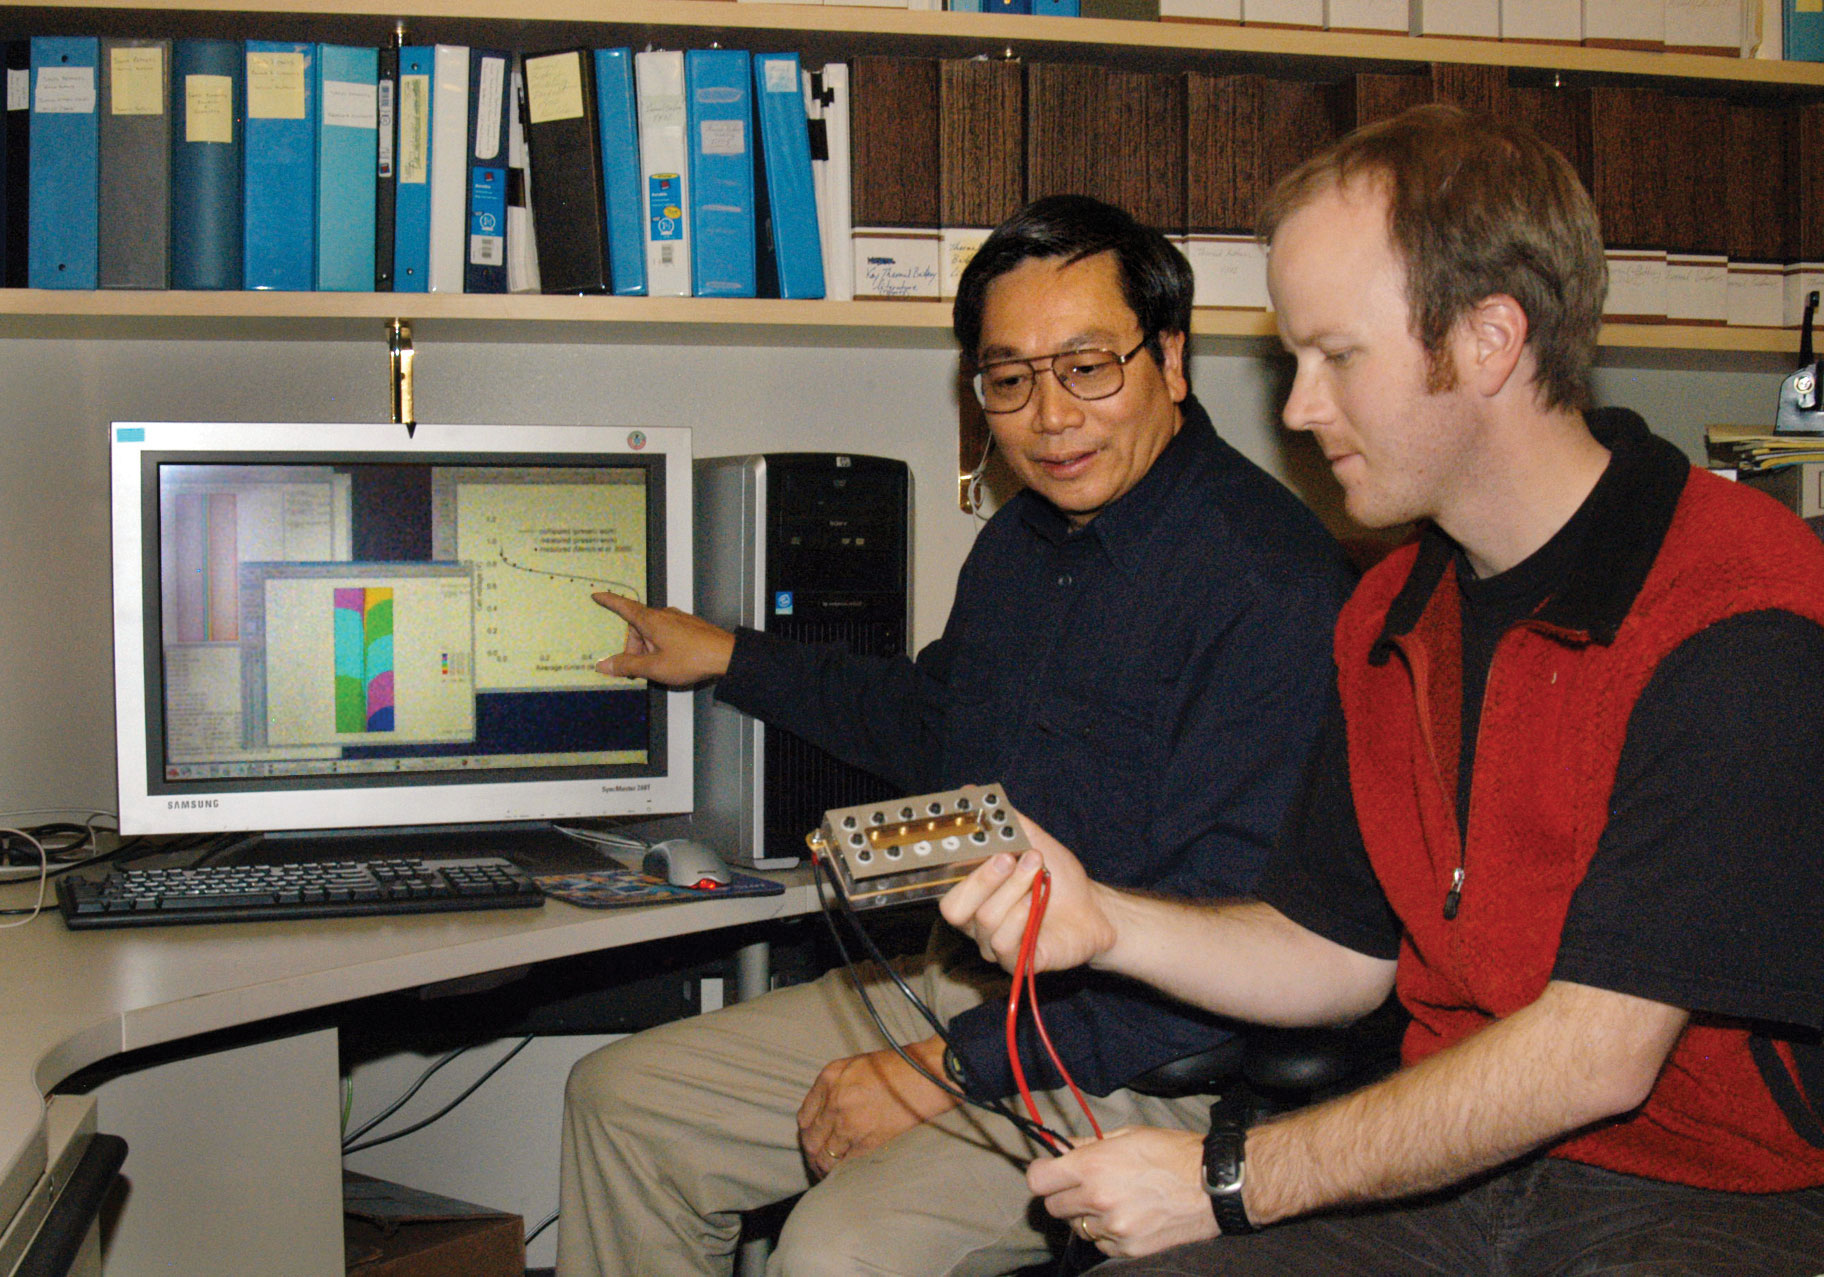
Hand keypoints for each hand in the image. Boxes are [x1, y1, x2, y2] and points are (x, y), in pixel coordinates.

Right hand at [592, 591, 735, 685]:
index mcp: (650, 620)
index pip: (623, 606)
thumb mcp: (654, 667)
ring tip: (656, 668)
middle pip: (637, 626)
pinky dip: (660, 646)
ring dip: (647, 648)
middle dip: (632, 647)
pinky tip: (670, 661)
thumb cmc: (690, 659)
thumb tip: (603, 664)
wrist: (727, 656)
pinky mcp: (689, 626)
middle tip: (636, 669)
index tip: (597, 595)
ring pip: (652, 631)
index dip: (609, 601)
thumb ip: (627, 666)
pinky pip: (666, 633)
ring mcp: (677, 619)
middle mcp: (663, 615)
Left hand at [796, 1037, 957, 1178]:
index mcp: (830, 1078)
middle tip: (817, 1161)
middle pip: (810, 1139)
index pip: (804, 1116)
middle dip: (812, 1153)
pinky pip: (845, 1164)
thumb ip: (835, 1086)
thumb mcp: (856, 1066)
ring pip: (824, 1156)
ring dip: (823, 1167)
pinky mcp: (868, 1142)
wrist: (926, 1076)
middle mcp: (835, 1101)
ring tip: (827, 1173)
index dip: (806, 1132)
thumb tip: (824, 1112)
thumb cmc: (897, 1068)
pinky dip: (841, 1172)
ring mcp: (850, 1123)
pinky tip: (842, 1176)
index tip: (812, 1139)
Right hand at [939, 812, 1117, 975]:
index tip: (964, 841)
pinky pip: (1004, 943)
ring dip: (1014, 889)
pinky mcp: (1016, 962)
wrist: (1094, 909)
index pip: (943, 884)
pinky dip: (1021, 918)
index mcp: (973, 894)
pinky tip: (1036, 903)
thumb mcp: (1033, 841)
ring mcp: (994, 944)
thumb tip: (972, 791)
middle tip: (1008, 857)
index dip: (946, 865)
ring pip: (986, 919)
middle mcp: (976, 923)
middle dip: (982, 879)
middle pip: (954, 908)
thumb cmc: (1059, 878)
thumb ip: (1004, 820)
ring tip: (1037, 871)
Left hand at [1029, 1126, 1218, 1258]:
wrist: (1213, 1186)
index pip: (1038, 1180)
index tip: (1050, 1171)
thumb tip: (1060, 1147)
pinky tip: (1126, 1216)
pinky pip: (1100, 1244)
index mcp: (1093, 1166)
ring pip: (1077, 1227)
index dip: (1042, 1174)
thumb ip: (1088, 1143)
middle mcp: (1098, 1199)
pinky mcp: (1128, 1249)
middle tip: (1083, 1185)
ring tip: (1112, 1200)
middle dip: (1063, 1194)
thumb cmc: (1173, 1154)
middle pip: (1053, 1206)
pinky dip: (1106, 1233)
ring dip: (1086, 1215)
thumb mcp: (1128, 1135)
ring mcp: (1113, 1228)